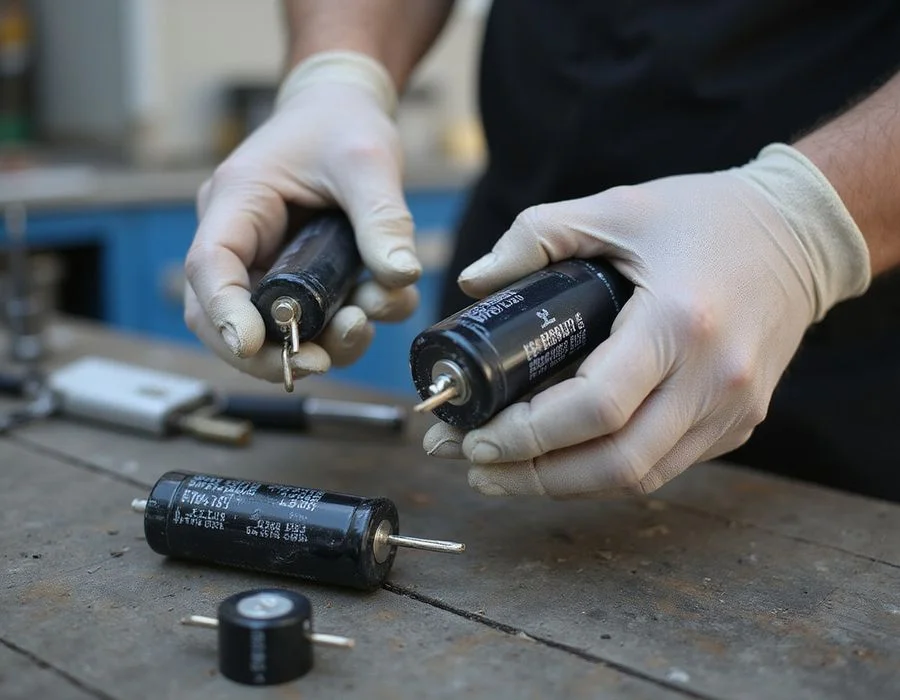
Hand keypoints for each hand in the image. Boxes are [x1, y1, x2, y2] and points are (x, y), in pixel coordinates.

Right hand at [184, 52, 419, 382]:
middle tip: (316, 366)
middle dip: (265, 353)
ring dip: (315, 345)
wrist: (343, 111)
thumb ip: (382, 218)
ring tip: (361, 326)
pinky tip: (375, 309)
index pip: (209, 266)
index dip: (224, 312)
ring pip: (266, 330)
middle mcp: (240, 238)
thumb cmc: (343, 124)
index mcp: (238, 199)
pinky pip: (306, 323)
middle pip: (219, 316)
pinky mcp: (295, 280)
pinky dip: (339, 332)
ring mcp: (264, 263)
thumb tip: (400, 277)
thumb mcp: (368, 161)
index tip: (253, 344)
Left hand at [424, 144, 869, 497]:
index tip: (477, 437)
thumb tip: (475, 281)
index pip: (596, 407)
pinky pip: (666, 466)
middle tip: (479, 466)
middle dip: (535, 477)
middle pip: (616, 463)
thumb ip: (537, 235)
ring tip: (508, 473)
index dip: (528, 434)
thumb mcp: (617, 207)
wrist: (800, 235)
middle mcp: (713, 378)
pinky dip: (607, 471)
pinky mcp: (739, 423)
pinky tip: (564, 459)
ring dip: (566, 485)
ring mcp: (733, 409)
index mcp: (679, 321)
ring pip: (640, 478)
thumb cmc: (704, 217)